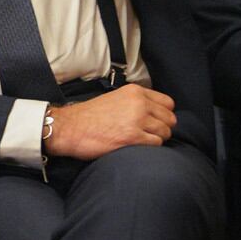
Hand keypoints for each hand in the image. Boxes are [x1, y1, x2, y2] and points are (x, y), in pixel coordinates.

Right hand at [42, 83, 176, 159]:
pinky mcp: (133, 138)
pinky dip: (149, 148)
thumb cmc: (89, 116)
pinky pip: (156, 144)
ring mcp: (137, 120)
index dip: (163, 114)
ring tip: (140, 141)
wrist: (70, 127)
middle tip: (148, 134)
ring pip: (165, 133)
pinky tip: (135, 147)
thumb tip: (157, 115)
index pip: (168, 103)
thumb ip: (137, 102)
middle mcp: (139, 103)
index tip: (155, 122)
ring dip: (156, 139)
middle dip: (162, 128)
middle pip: (170, 119)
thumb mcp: (116, 98)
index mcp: (135, 91)